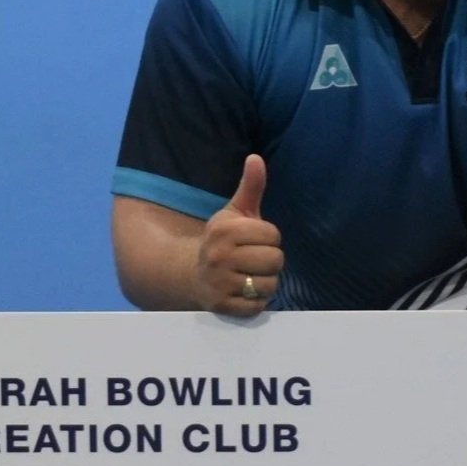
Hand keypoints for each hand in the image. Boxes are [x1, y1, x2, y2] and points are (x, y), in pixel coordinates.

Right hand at [196, 155, 283, 315]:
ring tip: (250, 276)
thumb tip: (256, 158)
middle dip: (270, 261)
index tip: (254, 240)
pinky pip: (258, 306)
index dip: (269, 238)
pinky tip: (244, 292)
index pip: (273, 235)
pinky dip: (256, 301)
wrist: (191, 273)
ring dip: (266, 282)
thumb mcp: (235, 212)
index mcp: (224, 230)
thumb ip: (250, 187)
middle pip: (275, 260)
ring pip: (270, 285)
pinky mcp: (222, 306)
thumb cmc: (223, 240)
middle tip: (254, 260)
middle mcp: (219, 256)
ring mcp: (219, 283)